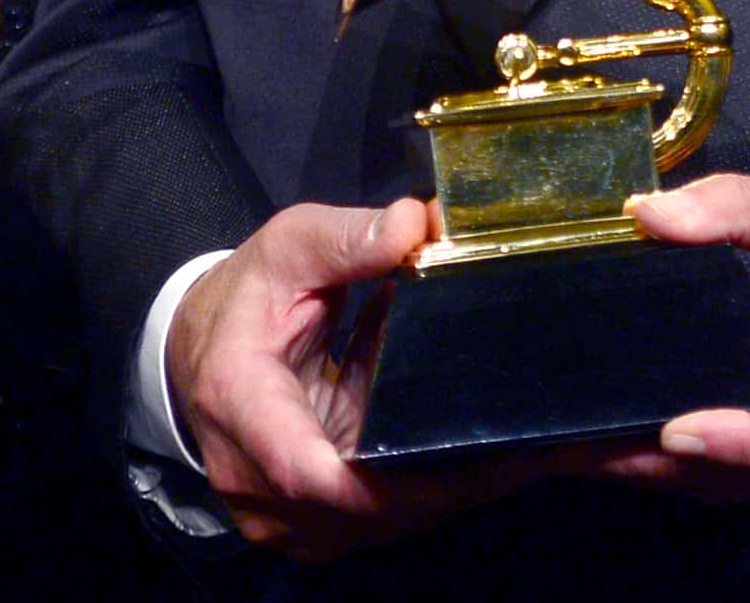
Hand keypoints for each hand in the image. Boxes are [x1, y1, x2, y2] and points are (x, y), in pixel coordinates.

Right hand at [166, 197, 570, 559]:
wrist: (201, 354)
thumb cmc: (246, 299)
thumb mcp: (286, 249)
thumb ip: (347, 238)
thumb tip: (417, 224)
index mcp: (241, 407)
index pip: (308, 472)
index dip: (385, 479)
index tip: (464, 451)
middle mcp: (259, 484)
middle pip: (370, 507)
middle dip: (460, 477)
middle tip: (547, 440)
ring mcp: (288, 518)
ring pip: (389, 520)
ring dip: (463, 485)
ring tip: (544, 447)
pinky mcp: (320, 525)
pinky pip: (390, 516)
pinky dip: (444, 486)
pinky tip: (501, 452)